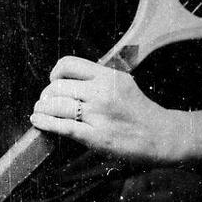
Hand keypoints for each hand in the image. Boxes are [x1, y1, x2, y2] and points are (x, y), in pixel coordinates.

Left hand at [31, 56, 201, 163]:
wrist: (162, 135)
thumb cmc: (141, 110)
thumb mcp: (123, 82)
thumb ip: (99, 78)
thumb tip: (69, 78)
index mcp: (108, 76)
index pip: (69, 64)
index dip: (55, 72)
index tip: (54, 80)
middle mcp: (101, 92)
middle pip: (58, 86)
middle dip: (46, 94)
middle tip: (45, 100)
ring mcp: (98, 115)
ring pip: (56, 106)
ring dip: (42, 108)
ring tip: (39, 110)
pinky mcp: (96, 137)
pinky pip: (61, 127)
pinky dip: (45, 122)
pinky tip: (38, 121)